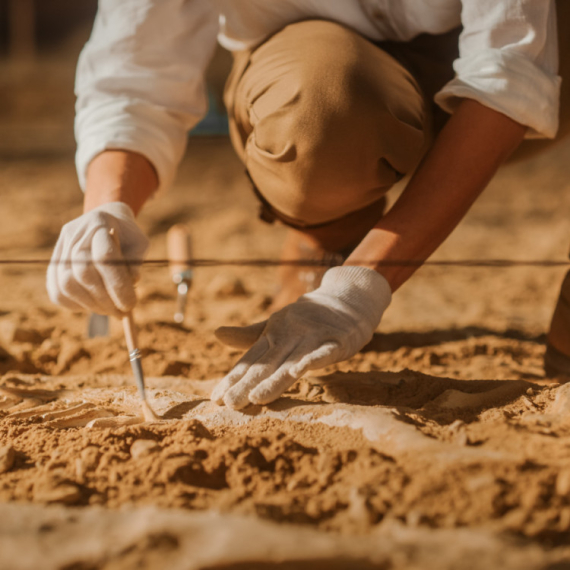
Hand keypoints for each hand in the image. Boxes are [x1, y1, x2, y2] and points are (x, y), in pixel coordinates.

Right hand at [47, 202, 148, 315]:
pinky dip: (77, 305)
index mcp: (99, 223)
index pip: (104, 257)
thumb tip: (132, 283)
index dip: (117, 284)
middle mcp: (74, 234)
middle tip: (122, 312)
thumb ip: (136, 262)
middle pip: (83, 273)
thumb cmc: (127, 236)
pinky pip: (58, 292)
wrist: (107, 222)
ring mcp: (60, 249)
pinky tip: (94, 305)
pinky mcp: (52, 264)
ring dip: (91, 305)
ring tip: (111, 310)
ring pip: (67, 285)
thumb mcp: (140, 244)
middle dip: (105, 299)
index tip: (130, 304)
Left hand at [211, 266, 391, 408]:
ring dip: (274, 380)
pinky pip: (323, 352)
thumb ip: (249, 335)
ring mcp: (312, 337)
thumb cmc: (308, 317)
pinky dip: (312, 360)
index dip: (234, 378)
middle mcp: (289, 335)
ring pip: (291, 362)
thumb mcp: (277, 325)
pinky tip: (298, 372)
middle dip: (248, 384)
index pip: (251, 360)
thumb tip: (216, 333)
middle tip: (230, 404)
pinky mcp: (336, 339)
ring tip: (256, 398)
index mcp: (273, 334)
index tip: (216, 398)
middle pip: (267, 364)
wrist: (347, 298)